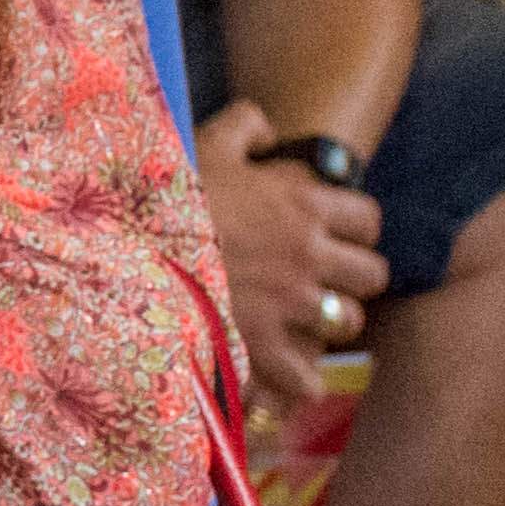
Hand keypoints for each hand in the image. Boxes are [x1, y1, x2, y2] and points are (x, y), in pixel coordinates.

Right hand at [194, 101, 387, 413]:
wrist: (133, 243)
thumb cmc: (172, 192)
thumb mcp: (208, 142)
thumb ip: (247, 125)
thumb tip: (267, 129)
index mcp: (303, 205)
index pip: (367, 218)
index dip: (355, 227)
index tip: (336, 231)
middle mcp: (308, 255)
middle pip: (372, 274)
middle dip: (353, 277)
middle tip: (327, 278)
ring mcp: (289, 302)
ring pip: (348, 321)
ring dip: (331, 321)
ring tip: (309, 322)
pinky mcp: (261, 341)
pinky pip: (305, 375)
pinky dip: (302, 380)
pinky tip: (293, 377)